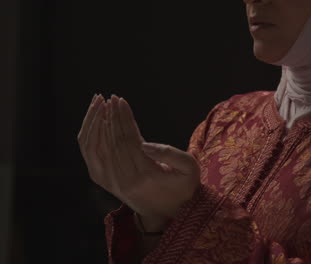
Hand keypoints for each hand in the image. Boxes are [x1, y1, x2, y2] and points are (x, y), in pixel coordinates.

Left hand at [77, 94, 201, 228]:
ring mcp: (114, 183)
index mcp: (146, 174)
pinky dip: (93, 139)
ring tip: (102, 105)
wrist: (168, 212)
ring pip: (102, 148)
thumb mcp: (189, 169)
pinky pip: (95, 158)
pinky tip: (97, 123)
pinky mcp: (107, 184)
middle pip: (114, 141)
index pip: (129, 139)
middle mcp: (126, 180)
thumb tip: (145, 144)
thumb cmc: (183, 187)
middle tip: (112, 98)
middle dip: (112, 117)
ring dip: (100, 125)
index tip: (121, 100)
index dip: (124, 118)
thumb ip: (171, 154)